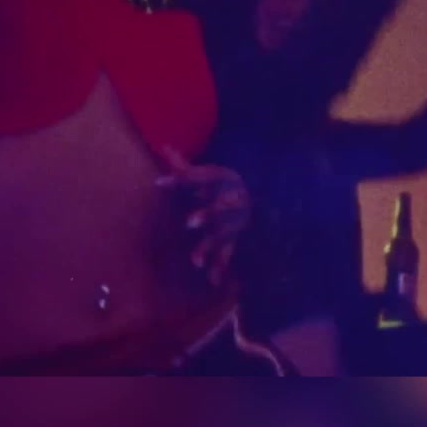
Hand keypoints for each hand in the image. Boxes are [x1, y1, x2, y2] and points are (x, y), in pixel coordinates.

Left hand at [156, 147, 251, 286]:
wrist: (268, 198)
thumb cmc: (228, 186)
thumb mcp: (211, 174)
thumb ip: (185, 167)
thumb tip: (164, 146)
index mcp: (224, 181)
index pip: (199, 179)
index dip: (179, 180)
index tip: (158, 183)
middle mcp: (232, 201)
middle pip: (220, 208)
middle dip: (206, 215)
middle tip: (189, 223)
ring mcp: (236, 222)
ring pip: (224, 234)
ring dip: (210, 247)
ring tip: (195, 261)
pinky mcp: (236, 239)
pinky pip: (229, 254)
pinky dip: (222, 268)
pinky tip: (213, 281)